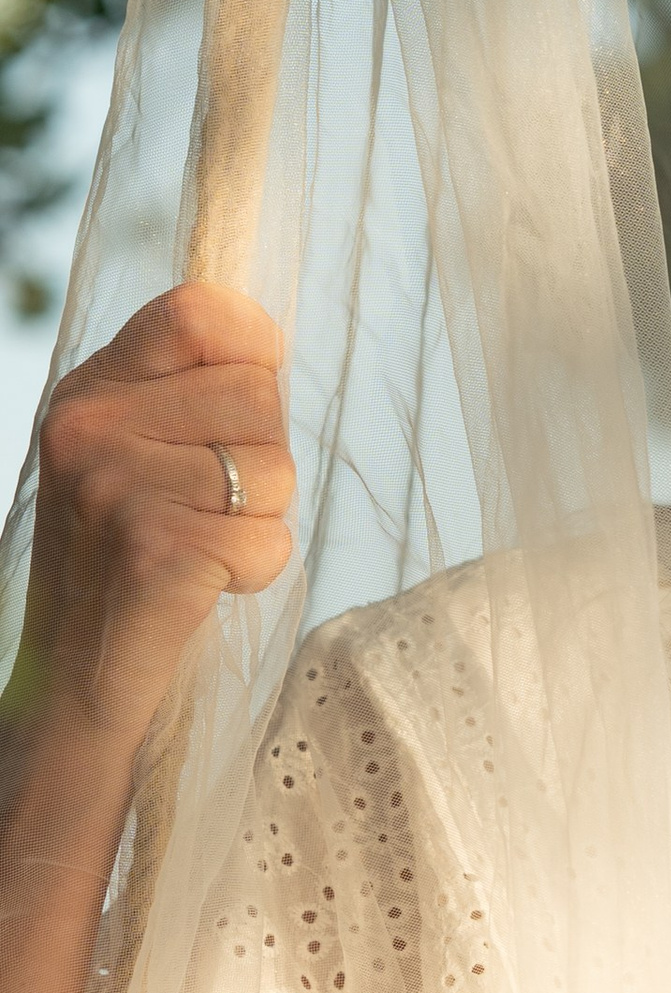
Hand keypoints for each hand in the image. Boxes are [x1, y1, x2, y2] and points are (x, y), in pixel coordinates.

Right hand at [11, 286, 295, 760]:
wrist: (73, 681)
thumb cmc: (128, 559)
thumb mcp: (131, 451)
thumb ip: (183, 392)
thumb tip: (266, 346)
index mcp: (89, 387)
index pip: (202, 310)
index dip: (253, 352)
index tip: (242, 411)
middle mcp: (87, 425)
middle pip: (261, 397)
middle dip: (261, 461)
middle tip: (203, 510)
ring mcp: (112, 487)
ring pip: (276, 473)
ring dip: (258, 523)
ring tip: (196, 549)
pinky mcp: (151, 553)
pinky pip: (270, 542)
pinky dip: (253, 573)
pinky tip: (198, 587)